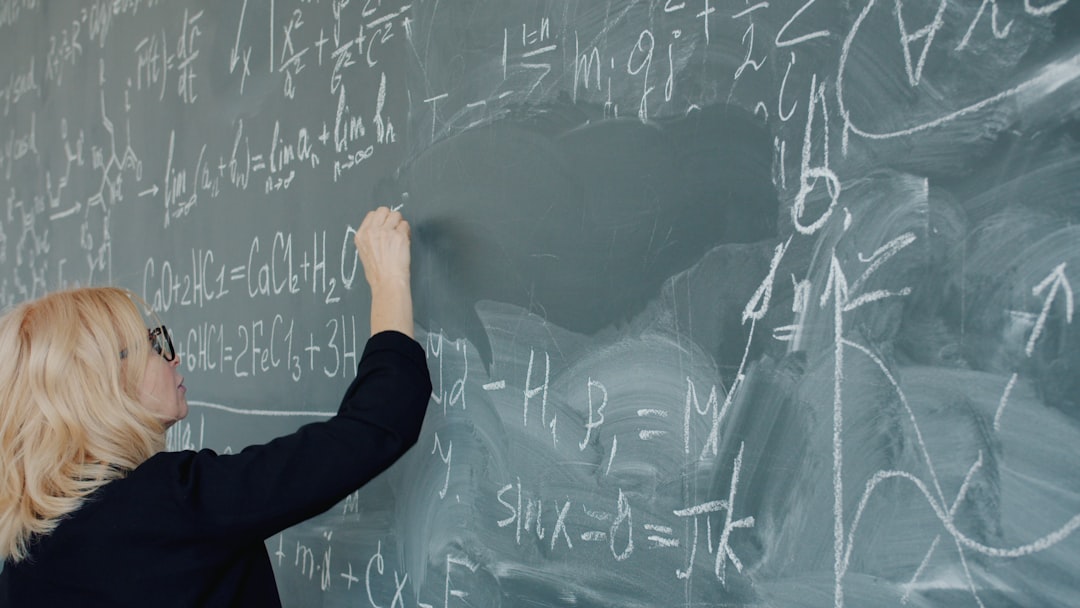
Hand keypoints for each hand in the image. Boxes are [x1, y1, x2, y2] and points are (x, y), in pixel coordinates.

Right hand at [355, 206, 414, 337]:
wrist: (388, 282)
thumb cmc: (378, 273)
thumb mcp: (365, 253)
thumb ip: (370, 238)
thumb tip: (380, 229)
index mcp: (361, 235)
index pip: (372, 214)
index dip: (381, 219)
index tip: (386, 227)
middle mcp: (372, 231)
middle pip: (383, 210)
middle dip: (391, 218)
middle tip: (394, 230)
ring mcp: (386, 232)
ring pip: (396, 215)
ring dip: (400, 224)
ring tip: (400, 237)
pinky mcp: (399, 236)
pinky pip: (406, 225)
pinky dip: (407, 232)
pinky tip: (404, 242)